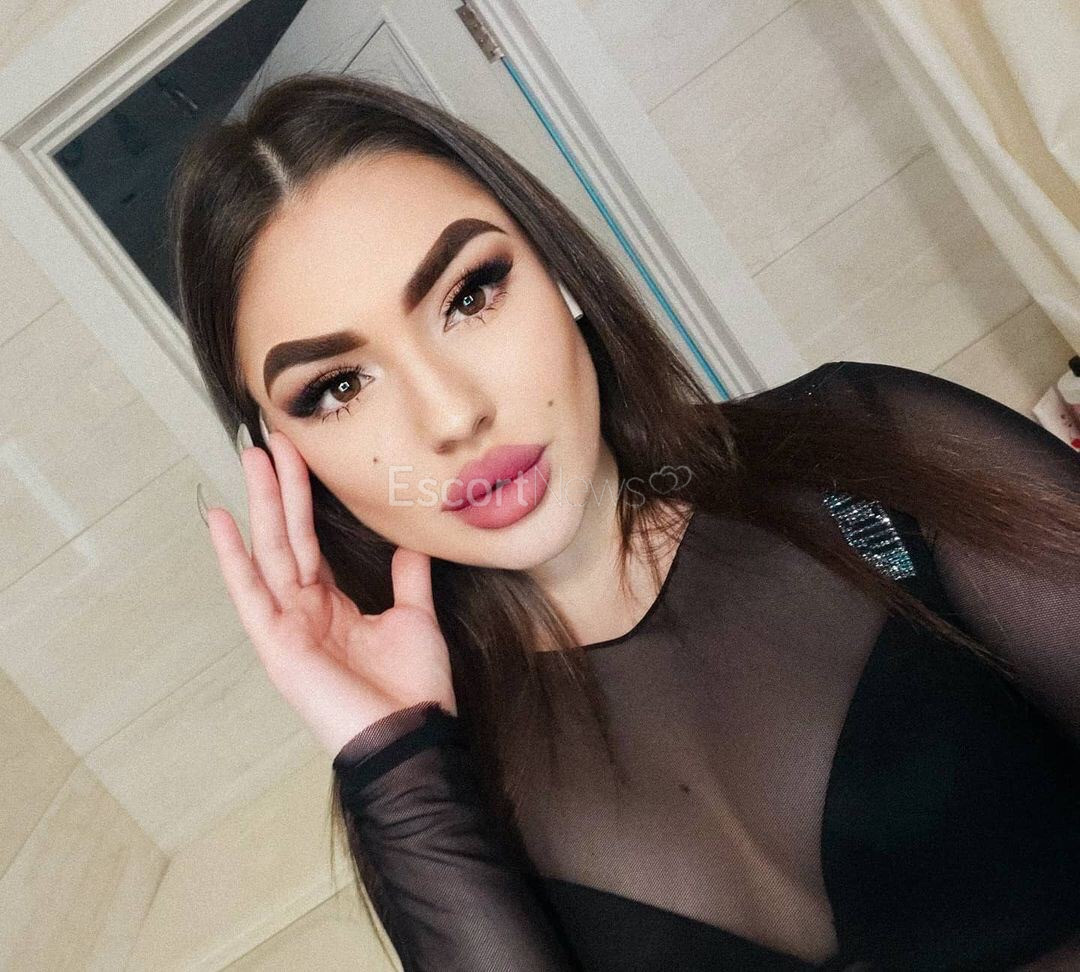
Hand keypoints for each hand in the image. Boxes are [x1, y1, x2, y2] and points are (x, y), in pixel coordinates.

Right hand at [204, 430, 456, 757]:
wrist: (410, 737)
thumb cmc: (412, 688)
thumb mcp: (414, 619)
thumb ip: (407, 581)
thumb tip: (410, 546)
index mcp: (332, 603)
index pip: (311, 540)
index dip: (305, 498)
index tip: (298, 454)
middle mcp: (303, 609)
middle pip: (287, 536)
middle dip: (279, 487)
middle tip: (268, 439)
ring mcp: (286, 624)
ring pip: (271, 551)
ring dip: (261, 504)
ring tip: (249, 458)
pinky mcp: (276, 643)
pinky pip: (250, 591)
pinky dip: (232, 556)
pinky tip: (219, 519)